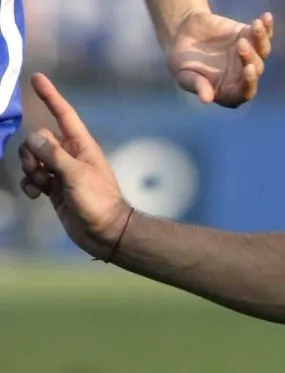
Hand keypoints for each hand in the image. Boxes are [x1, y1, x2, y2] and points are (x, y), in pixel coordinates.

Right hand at [18, 74, 132, 259]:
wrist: (106, 233)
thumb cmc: (98, 202)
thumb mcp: (76, 175)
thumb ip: (53, 155)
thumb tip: (32, 139)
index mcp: (82, 146)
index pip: (63, 115)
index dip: (50, 96)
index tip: (37, 78)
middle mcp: (71, 155)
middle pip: (38, 138)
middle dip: (30, 151)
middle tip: (39, 170)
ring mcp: (61, 172)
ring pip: (32, 158)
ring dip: (28, 169)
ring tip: (40, 184)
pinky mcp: (54, 188)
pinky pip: (32, 177)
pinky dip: (29, 184)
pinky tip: (34, 195)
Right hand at [166, 11, 273, 107]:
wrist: (183, 35)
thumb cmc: (184, 62)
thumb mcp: (185, 75)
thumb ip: (197, 85)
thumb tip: (206, 99)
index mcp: (231, 91)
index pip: (246, 91)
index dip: (249, 82)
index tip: (248, 69)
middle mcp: (244, 76)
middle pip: (255, 69)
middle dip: (250, 57)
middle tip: (241, 44)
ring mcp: (249, 57)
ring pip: (262, 51)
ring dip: (261, 40)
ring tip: (255, 26)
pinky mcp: (250, 38)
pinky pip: (262, 35)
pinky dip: (266, 27)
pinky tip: (266, 17)